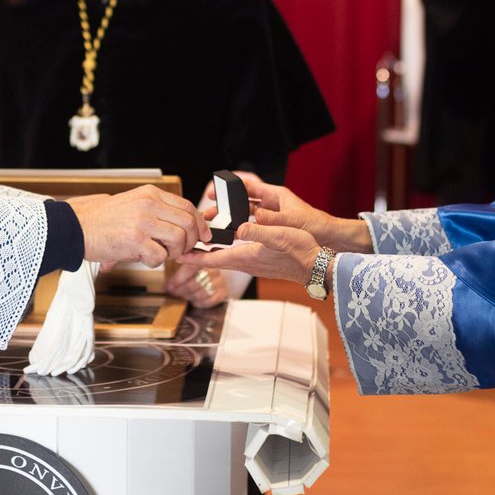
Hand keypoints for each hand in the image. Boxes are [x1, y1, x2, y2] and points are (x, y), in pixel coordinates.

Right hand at [69, 185, 208, 267]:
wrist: (74, 227)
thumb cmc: (101, 220)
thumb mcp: (132, 204)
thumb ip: (157, 212)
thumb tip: (184, 227)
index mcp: (150, 194)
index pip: (188, 207)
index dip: (200, 224)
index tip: (201, 236)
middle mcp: (149, 204)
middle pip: (189, 223)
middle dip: (191, 242)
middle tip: (180, 251)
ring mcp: (143, 222)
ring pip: (180, 240)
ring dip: (173, 253)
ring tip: (158, 254)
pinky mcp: (135, 240)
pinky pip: (160, 256)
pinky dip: (155, 262)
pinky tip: (142, 258)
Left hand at [164, 262, 228, 307]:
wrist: (219, 273)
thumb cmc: (198, 270)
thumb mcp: (187, 266)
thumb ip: (178, 272)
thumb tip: (165, 287)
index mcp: (204, 259)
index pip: (190, 269)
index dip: (177, 279)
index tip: (168, 286)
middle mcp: (214, 270)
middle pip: (193, 284)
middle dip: (179, 290)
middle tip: (172, 292)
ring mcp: (219, 282)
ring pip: (199, 294)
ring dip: (188, 297)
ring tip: (181, 296)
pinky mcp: (223, 292)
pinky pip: (208, 301)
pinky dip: (199, 302)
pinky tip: (193, 301)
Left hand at [177, 221, 322, 285]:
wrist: (317, 266)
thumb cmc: (300, 251)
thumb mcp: (279, 236)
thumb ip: (258, 232)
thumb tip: (238, 228)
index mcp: (245, 256)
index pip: (213, 258)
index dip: (194, 257)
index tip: (177, 255)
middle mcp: (246, 262)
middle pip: (215, 259)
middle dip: (198, 253)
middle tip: (182, 245)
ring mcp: (253, 263)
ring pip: (224, 257)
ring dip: (210, 250)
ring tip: (198, 242)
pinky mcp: (260, 261)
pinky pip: (234, 256)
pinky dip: (224, 249)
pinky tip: (225, 241)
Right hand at [210, 173, 370, 252]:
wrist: (330, 237)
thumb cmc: (315, 226)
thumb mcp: (291, 223)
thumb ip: (270, 221)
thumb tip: (251, 221)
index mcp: (276, 195)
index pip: (249, 186)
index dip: (231, 187)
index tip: (215, 190)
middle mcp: (272, 203)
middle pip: (243, 200)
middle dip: (225, 206)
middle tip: (208, 212)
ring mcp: (272, 215)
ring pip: (246, 213)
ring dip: (231, 218)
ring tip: (215, 224)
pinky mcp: (274, 227)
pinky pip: (253, 224)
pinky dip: (241, 227)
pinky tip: (231, 235)